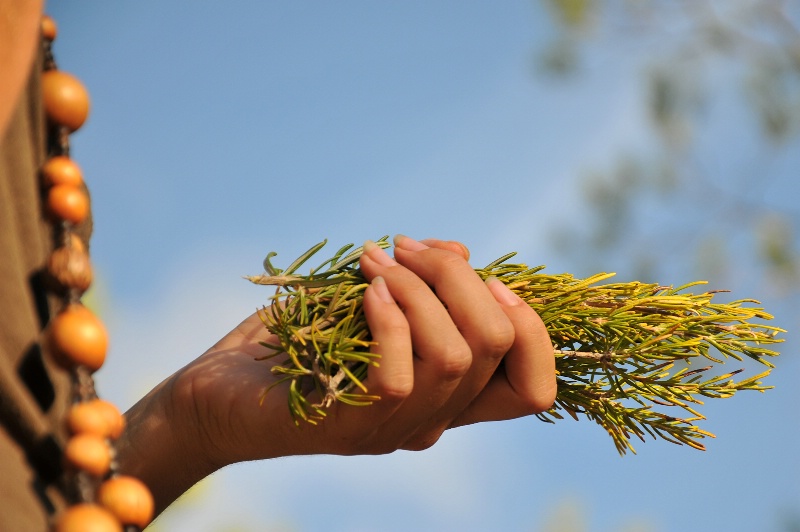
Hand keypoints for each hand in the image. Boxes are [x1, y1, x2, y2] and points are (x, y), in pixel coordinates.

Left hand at [117, 235, 555, 514]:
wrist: (215, 393)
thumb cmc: (293, 346)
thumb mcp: (367, 302)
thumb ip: (420, 283)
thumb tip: (462, 250)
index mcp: (444, 395)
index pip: (532, 389)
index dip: (533, 330)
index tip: (492, 279)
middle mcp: (430, 419)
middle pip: (496, 346)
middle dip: (459, 277)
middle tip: (406, 247)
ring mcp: (391, 427)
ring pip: (453, 355)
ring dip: (419, 287)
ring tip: (375, 261)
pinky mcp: (347, 425)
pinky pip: (397, 373)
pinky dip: (388, 315)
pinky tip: (363, 290)